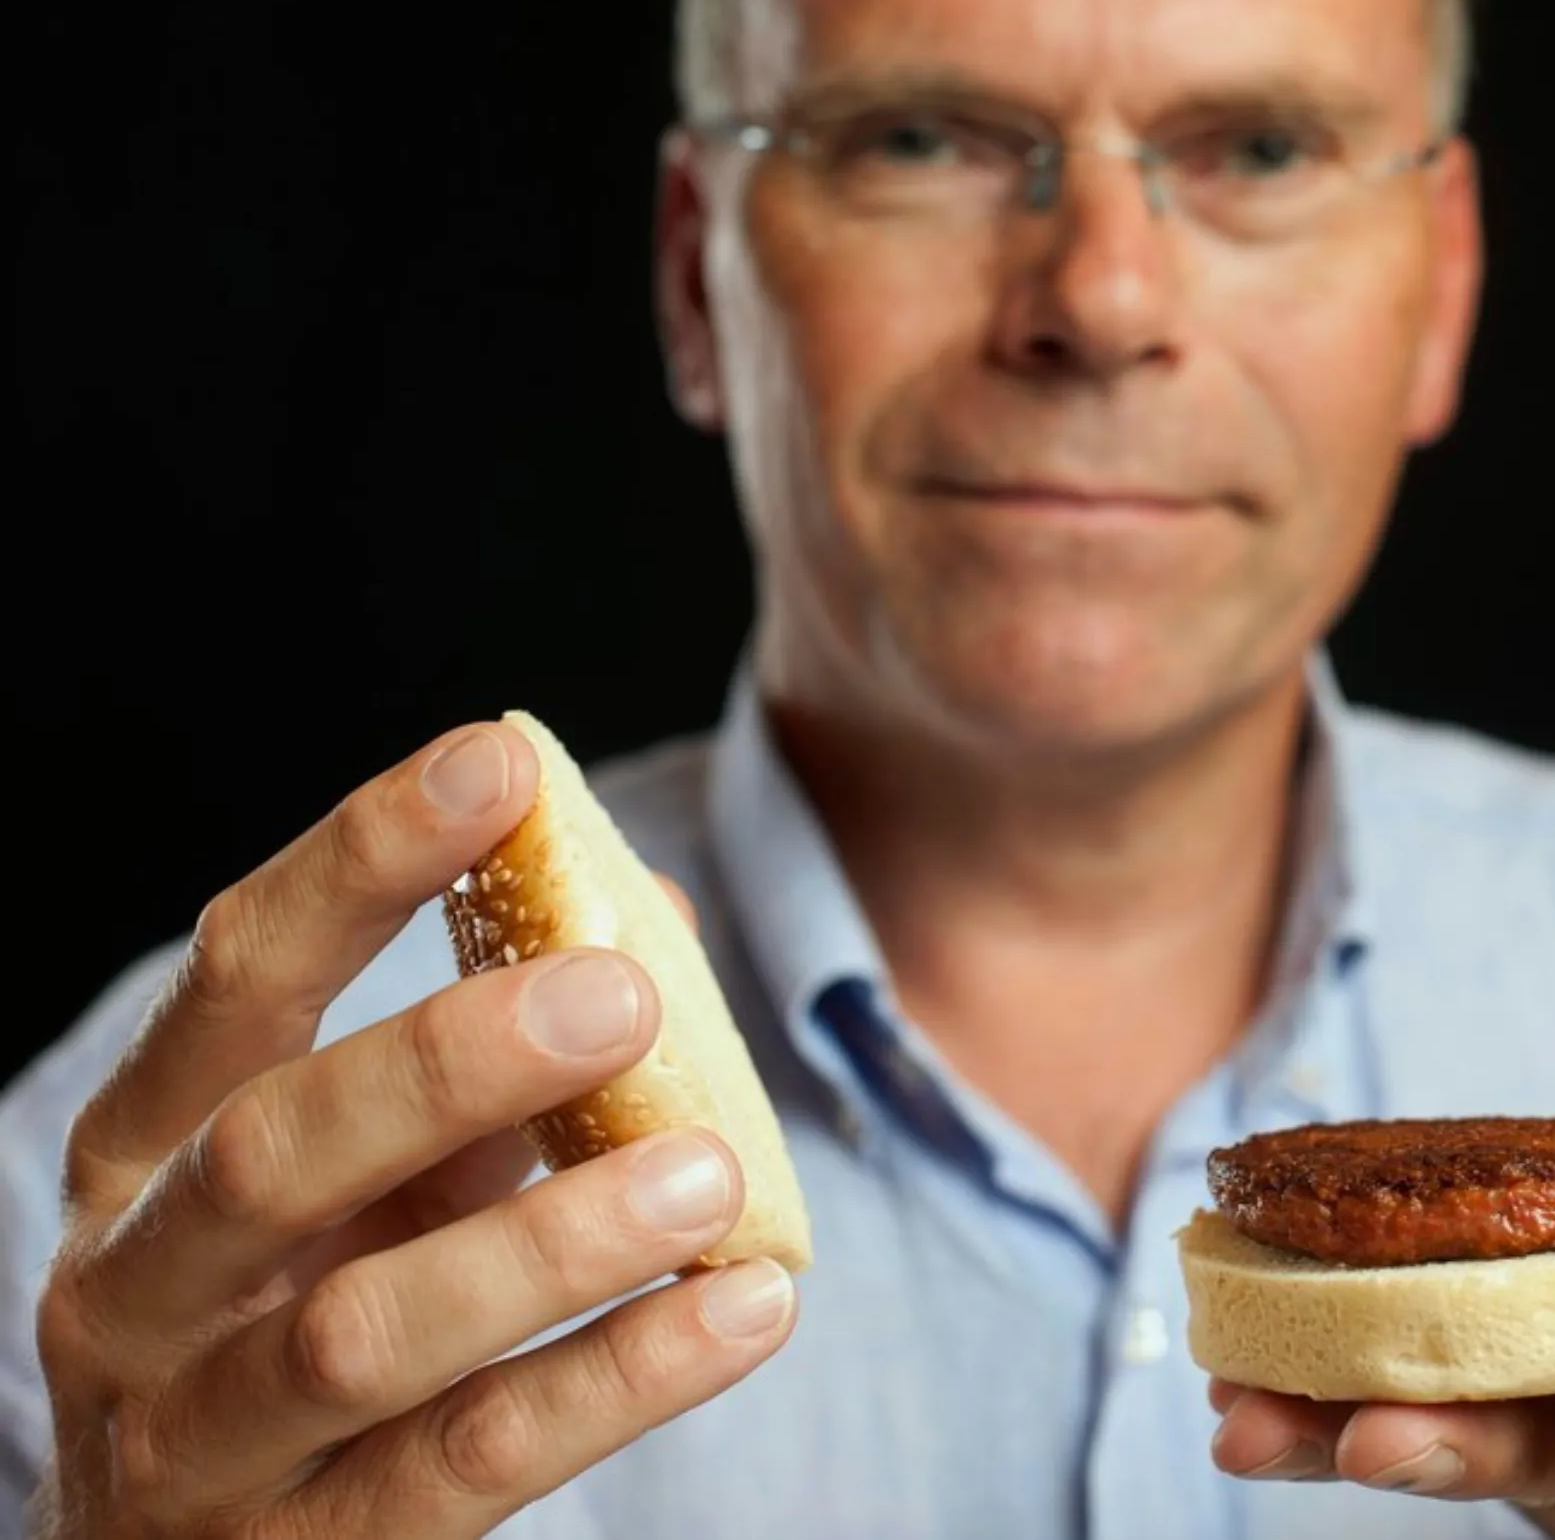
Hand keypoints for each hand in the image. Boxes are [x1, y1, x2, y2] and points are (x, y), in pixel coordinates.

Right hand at [29, 724, 798, 1538]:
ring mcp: (195, 1448)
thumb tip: (648, 908)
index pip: (235, 975)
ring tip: (707, 1169)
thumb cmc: (311, 1315)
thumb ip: (484, 1062)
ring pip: (363, 1333)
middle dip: (448, 1061)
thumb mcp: (372, 1179)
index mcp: (146, 1152)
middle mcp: (136, 1291)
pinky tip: (745, 1308)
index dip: (358, 861)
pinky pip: (466, 1467)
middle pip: (272, 1150)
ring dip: (549, 1242)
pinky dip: (616, 1382)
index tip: (496, 761)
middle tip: (622, 993)